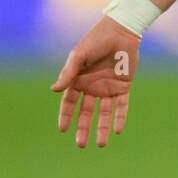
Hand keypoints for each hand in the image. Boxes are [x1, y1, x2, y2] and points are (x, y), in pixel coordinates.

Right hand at [51, 16, 140, 147]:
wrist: (120, 32)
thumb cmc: (95, 41)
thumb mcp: (78, 56)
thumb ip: (68, 73)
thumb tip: (54, 90)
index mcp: (78, 80)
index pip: (70, 103)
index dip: (66, 116)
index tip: (62, 129)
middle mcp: (92, 87)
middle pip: (86, 112)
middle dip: (83, 128)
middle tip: (81, 145)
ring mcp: (108, 88)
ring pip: (104, 113)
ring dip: (103, 128)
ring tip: (101, 144)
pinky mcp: (123, 87)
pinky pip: (121, 106)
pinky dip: (120, 118)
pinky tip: (118, 131)